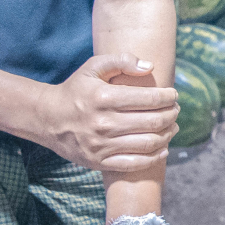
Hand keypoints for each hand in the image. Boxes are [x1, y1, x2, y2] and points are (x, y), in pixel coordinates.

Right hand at [35, 54, 179, 173]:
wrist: (47, 119)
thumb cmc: (76, 90)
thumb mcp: (93, 67)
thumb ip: (121, 61)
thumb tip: (150, 66)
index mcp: (104, 98)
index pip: (149, 98)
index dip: (168, 97)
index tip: (174, 95)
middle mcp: (104, 123)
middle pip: (153, 122)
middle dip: (172, 115)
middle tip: (176, 110)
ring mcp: (102, 145)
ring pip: (148, 143)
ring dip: (168, 135)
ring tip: (173, 127)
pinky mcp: (99, 161)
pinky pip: (134, 164)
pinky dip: (154, 157)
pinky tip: (163, 148)